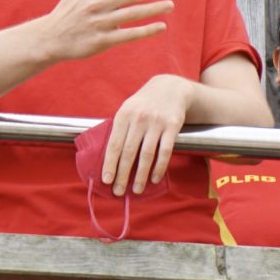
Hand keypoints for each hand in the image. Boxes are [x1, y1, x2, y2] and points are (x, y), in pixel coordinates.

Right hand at [42, 0, 175, 63]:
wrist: (51, 38)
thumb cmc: (68, 8)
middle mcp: (96, 5)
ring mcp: (100, 23)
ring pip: (133, 14)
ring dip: (154, 9)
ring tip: (170, 4)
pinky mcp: (102, 41)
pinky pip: (129, 34)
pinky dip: (146, 31)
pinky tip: (161, 26)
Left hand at [102, 73, 195, 194]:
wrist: (170, 88)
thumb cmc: (144, 103)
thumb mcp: (127, 109)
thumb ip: (119, 129)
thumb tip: (107, 157)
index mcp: (124, 115)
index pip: (114, 144)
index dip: (110, 164)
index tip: (106, 180)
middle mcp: (139, 119)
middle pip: (129, 152)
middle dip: (123, 174)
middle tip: (119, 191)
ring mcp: (156, 123)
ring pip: (147, 155)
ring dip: (141, 175)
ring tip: (137, 190)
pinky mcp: (172, 126)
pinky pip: (165, 151)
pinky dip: (159, 167)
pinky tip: (154, 178)